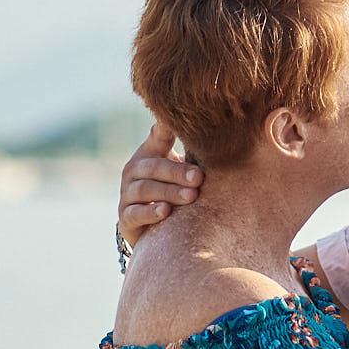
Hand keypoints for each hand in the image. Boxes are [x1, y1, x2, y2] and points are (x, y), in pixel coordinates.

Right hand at [118, 121, 203, 249]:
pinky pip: (135, 213)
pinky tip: (165, 211)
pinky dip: (150, 212)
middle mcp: (134, 170)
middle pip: (154, 167)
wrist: (153, 226)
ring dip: (169, 192)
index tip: (176, 122)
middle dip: (177, 172)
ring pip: (145, 189)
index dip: (167, 128)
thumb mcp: (182, 168)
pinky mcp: (125, 217)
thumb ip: (194, 152)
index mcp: (150, 153)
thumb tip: (224, 134)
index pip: (158, 136)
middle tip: (199, 178)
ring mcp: (127, 193)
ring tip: (191, 196)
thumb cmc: (175, 190)